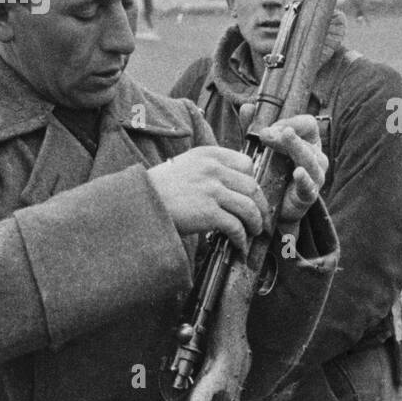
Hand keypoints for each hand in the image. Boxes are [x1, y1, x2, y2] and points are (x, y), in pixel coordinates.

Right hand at [146, 145, 266, 245]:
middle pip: (252, 187)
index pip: (246, 163)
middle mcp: (213, 168)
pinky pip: (235, 226)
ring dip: (256, 223)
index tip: (254, 196)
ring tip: (254, 232)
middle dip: (262, 207)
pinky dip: (241, 238)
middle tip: (263, 220)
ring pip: (249, 207)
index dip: (253, 182)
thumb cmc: (160, 189)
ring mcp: (211, 189)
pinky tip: (239, 245)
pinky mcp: (208, 212)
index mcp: (209, 154)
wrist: (138, 202)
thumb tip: (234, 187)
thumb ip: (210, 170)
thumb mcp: (186, 166)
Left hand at [253, 115, 326, 224]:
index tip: (270, 127)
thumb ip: (254, 128)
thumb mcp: (262, 148)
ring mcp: (315, 177)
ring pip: (311, 160)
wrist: (272, 206)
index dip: (291, 121)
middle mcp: (316, 157)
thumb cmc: (271, 171)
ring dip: (297, 148)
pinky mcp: (308, 196)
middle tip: (265, 134)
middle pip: (308, 140)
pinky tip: (297, 172)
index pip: (308, 124)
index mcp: (308, 142)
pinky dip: (304, 179)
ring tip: (286, 138)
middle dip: (286, 135)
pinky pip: (310, 186)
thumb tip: (247, 106)